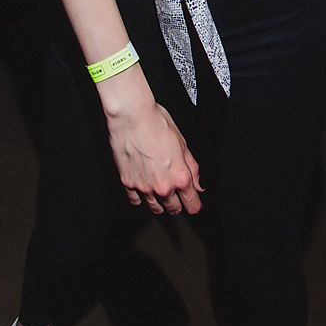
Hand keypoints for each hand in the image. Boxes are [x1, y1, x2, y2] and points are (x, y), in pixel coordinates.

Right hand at [105, 97, 202, 215]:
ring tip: (161, 196)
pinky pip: (135, 200)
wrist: (132, 116)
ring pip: (155, 208)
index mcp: (180, 177)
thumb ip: (192, 168)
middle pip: (173, 208)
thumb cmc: (157, 124)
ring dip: (160, 204)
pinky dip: (141, 198)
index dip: (195, 206)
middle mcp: (162, 186)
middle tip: (178, 198)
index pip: (192, 204)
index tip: (194, 205)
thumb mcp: (183, 144)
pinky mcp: (128, 182)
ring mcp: (144, 187)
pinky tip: (143, 191)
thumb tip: (197, 184)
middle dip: (178, 205)